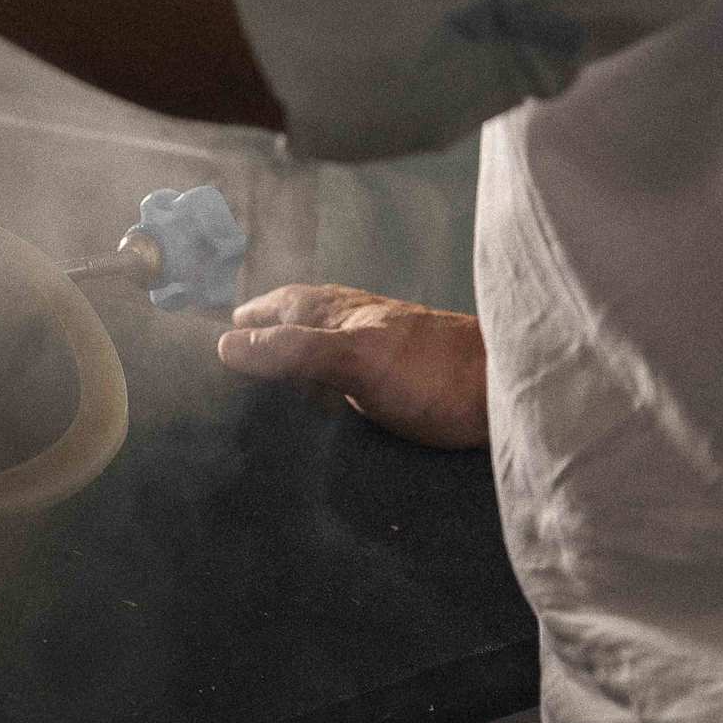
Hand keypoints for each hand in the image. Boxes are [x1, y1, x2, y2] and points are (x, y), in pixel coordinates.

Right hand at [217, 285, 488, 449]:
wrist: (508, 395)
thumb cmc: (434, 369)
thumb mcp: (356, 356)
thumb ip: (294, 350)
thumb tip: (225, 344)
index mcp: (337, 313)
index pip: (278, 306)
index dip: (248, 318)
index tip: (214, 331)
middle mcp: (352, 330)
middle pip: (297, 327)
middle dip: (265, 337)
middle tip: (233, 360)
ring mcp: (374, 359)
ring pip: (320, 354)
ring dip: (295, 366)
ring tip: (267, 391)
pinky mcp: (394, 391)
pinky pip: (341, 385)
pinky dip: (321, 395)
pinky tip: (322, 416)